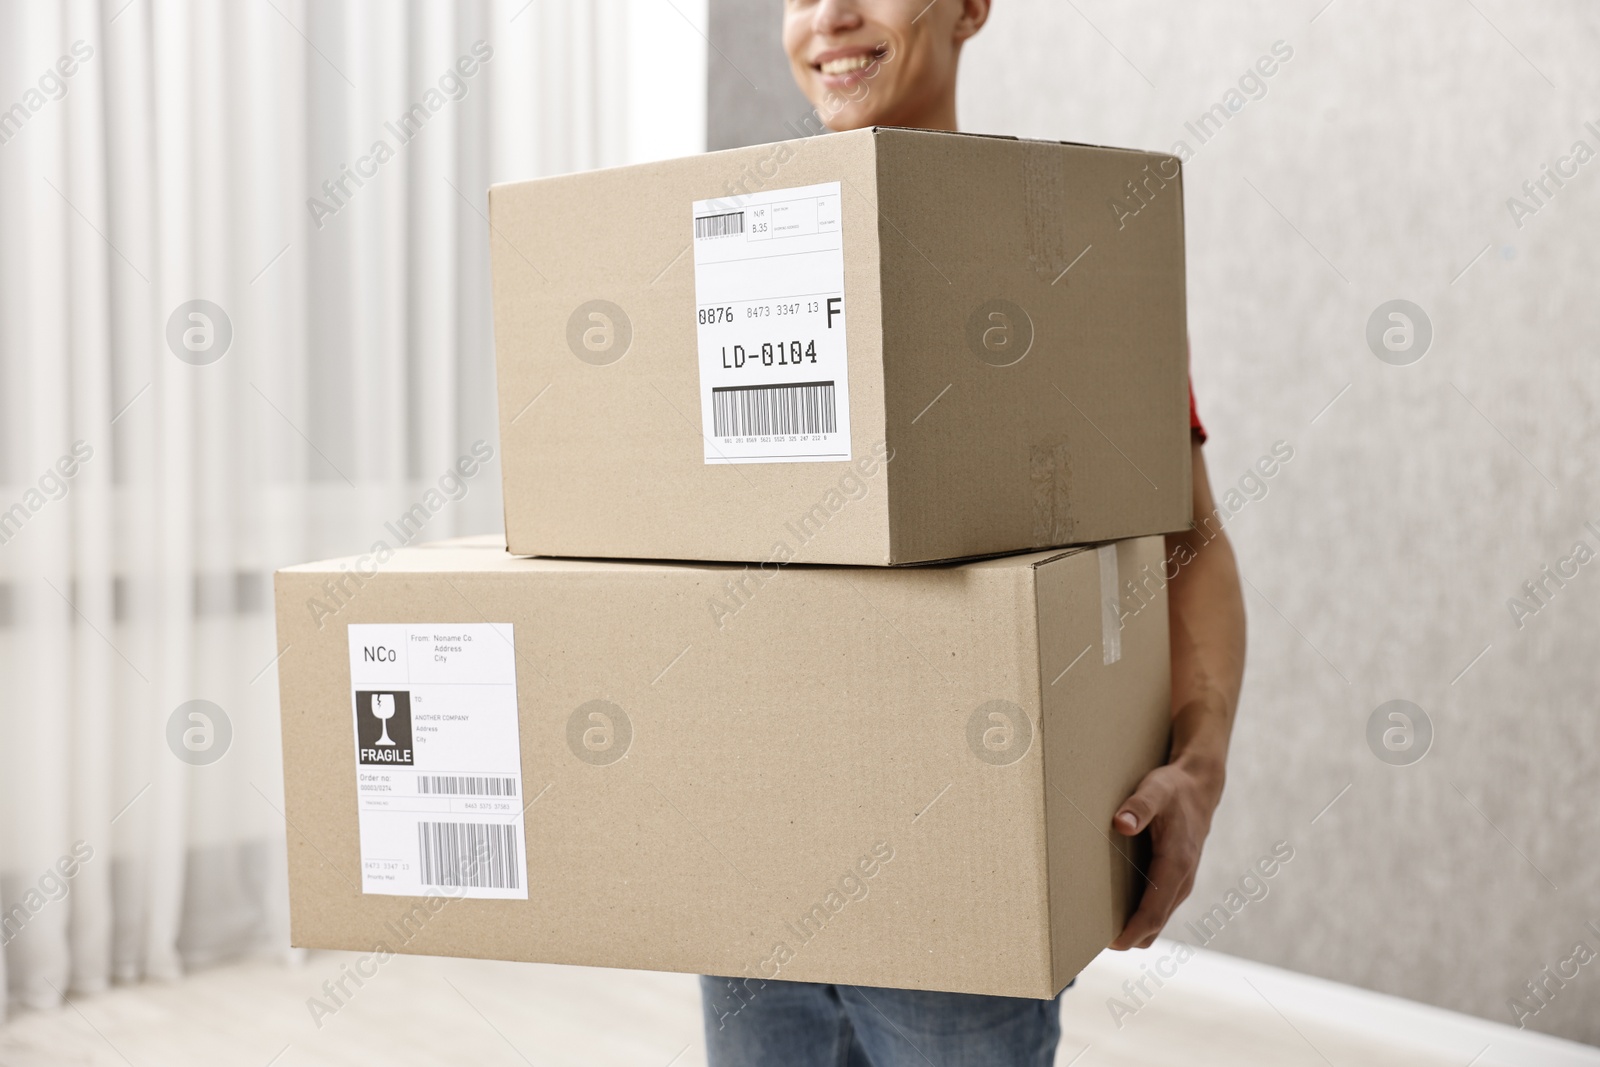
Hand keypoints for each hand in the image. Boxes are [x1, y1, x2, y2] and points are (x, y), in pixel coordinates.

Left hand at [1108, 749, 1224, 949]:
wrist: (1198, 787)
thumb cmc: (1173, 789)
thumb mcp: (1155, 790)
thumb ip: (1139, 806)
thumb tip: (1120, 824)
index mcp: (1177, 864)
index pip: (1153, 913)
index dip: (1132, 932)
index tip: (1110, 943)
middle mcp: (1182, 880)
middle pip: (1154, 925)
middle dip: (1128, 937)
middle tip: (1090, 938)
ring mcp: (1180, 883)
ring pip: (1157, 920)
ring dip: (1134, 929)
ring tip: (1098, 925)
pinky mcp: (1175, 880)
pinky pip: (1158, 909)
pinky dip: (1140, 917)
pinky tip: (1115, 907)